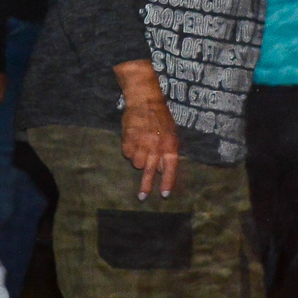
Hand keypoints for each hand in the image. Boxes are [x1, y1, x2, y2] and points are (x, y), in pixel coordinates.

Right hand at [112, 59, 180, 197]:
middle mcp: (156, 145)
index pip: (170, 168)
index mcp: (170, 144)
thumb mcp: (171, 134)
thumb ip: (168, 152)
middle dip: (145, 186)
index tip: (163, 195)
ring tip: (140, 148)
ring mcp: (141, 142)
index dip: (166, 182)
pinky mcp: (128, 138)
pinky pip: (126, 154)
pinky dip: (129, 150)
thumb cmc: (160, 118)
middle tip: (142, 197)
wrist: (145, 99)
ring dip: (137, 160)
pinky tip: (133, 140)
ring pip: (136, 164)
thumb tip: (162, 170)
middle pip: (149, 171)